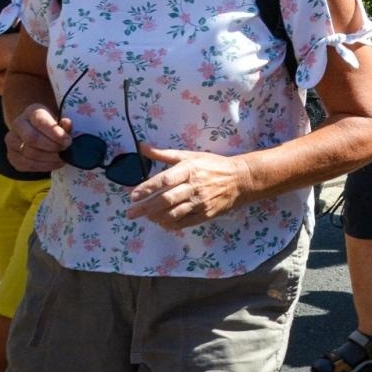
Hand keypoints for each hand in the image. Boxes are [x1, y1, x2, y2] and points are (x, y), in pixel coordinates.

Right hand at [6, 103, 68, 172]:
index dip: (55, 133)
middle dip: (52, 147)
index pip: (40, 122)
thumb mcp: (60, 120)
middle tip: (65, 150)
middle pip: (32, 139)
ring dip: (49, 159)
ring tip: (62, 158)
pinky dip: (44, 166)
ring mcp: (12, 141)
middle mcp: (17, 124)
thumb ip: (64, 124)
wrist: (37, 130)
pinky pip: (27, 165)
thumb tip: (67, 124)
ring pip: (29, 153)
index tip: (68, 141)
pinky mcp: (12, 156)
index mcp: (31, 112)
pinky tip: (54, 163)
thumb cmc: (52, 125)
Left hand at [124, 145, 253, 228]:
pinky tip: (161, 222)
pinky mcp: (205, 214)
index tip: (134, 195)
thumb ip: (164, 154)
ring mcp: (200, 202)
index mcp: (190, 169)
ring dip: (156, 217)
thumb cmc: (212, 165)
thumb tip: (142, 147)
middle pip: (166, 200)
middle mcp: (194, 186)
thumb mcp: (190, 156)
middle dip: (146, 208)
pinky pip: (184, 223)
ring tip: (146, 217)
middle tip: (131, 213)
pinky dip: (170, 224)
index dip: (148, 188)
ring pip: (173, 214)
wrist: (239, 180)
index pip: (165, 180)